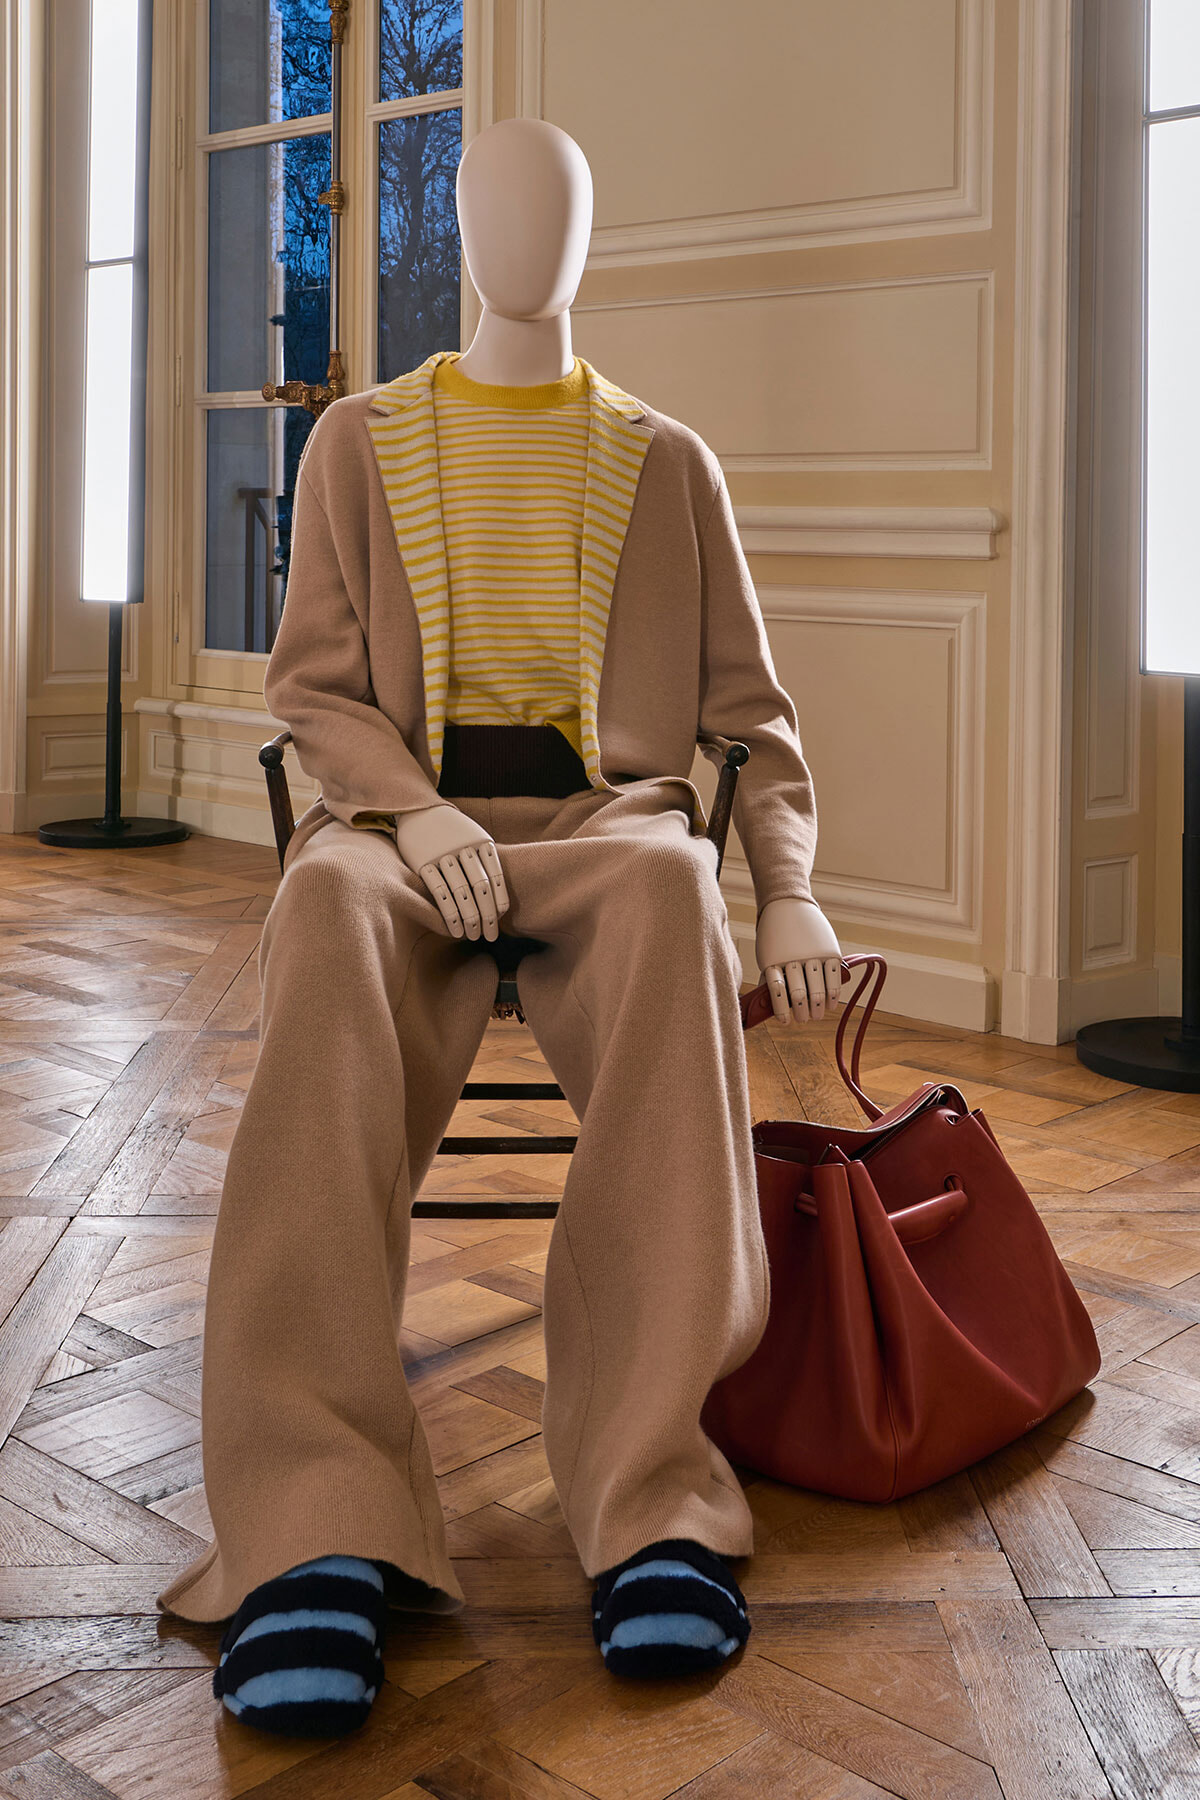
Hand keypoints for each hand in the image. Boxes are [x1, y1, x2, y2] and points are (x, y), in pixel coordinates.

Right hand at [393, 803, 509, 940]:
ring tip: (474, 935)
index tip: (500, 919)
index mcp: (481, 841)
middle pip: (481, 888)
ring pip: (462, 893)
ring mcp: (442, 855)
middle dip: (488, 916)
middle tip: (491, 936)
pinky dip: (449, 914)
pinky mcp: (423, 863)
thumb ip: (485, 858)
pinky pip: (440, 893)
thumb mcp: (473, 834)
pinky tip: (454, 930)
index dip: (499, 901)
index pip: (496, 877)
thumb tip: (498, 895)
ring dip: (470, 918)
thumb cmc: (450, 829)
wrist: (417, 808)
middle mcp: (464, 848)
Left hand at [755, 896, 843, 1024]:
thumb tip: (773, 1006)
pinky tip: (831, 1003)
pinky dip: (833, 994)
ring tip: (818, 1015)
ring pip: (818, 989)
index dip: (782, 1011)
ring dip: (819, 1007)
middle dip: (803, 1012)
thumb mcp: (766, 955)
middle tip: (805, 1019)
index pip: (778, 993)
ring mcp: (813, 955)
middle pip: (799, 994)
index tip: (786, 1022)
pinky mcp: (829, 951)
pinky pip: (833, 978)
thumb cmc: (774, 936)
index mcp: (773, 962)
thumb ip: (771, 977)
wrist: (787, 905)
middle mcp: (794, 959)